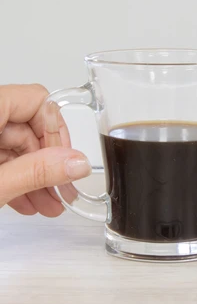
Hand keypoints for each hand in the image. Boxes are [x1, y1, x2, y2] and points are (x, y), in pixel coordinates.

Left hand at [0, 84, 90, 216]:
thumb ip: (36, 172)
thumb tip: (76, 163)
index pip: (36, 100)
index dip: (56, 131)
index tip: (65, 160)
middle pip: (28, 126)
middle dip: (47, 163)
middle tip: (61, 191)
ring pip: (14, 145)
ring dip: (34, 175)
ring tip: (46, 203)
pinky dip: (14, 176)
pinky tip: (25, 200)